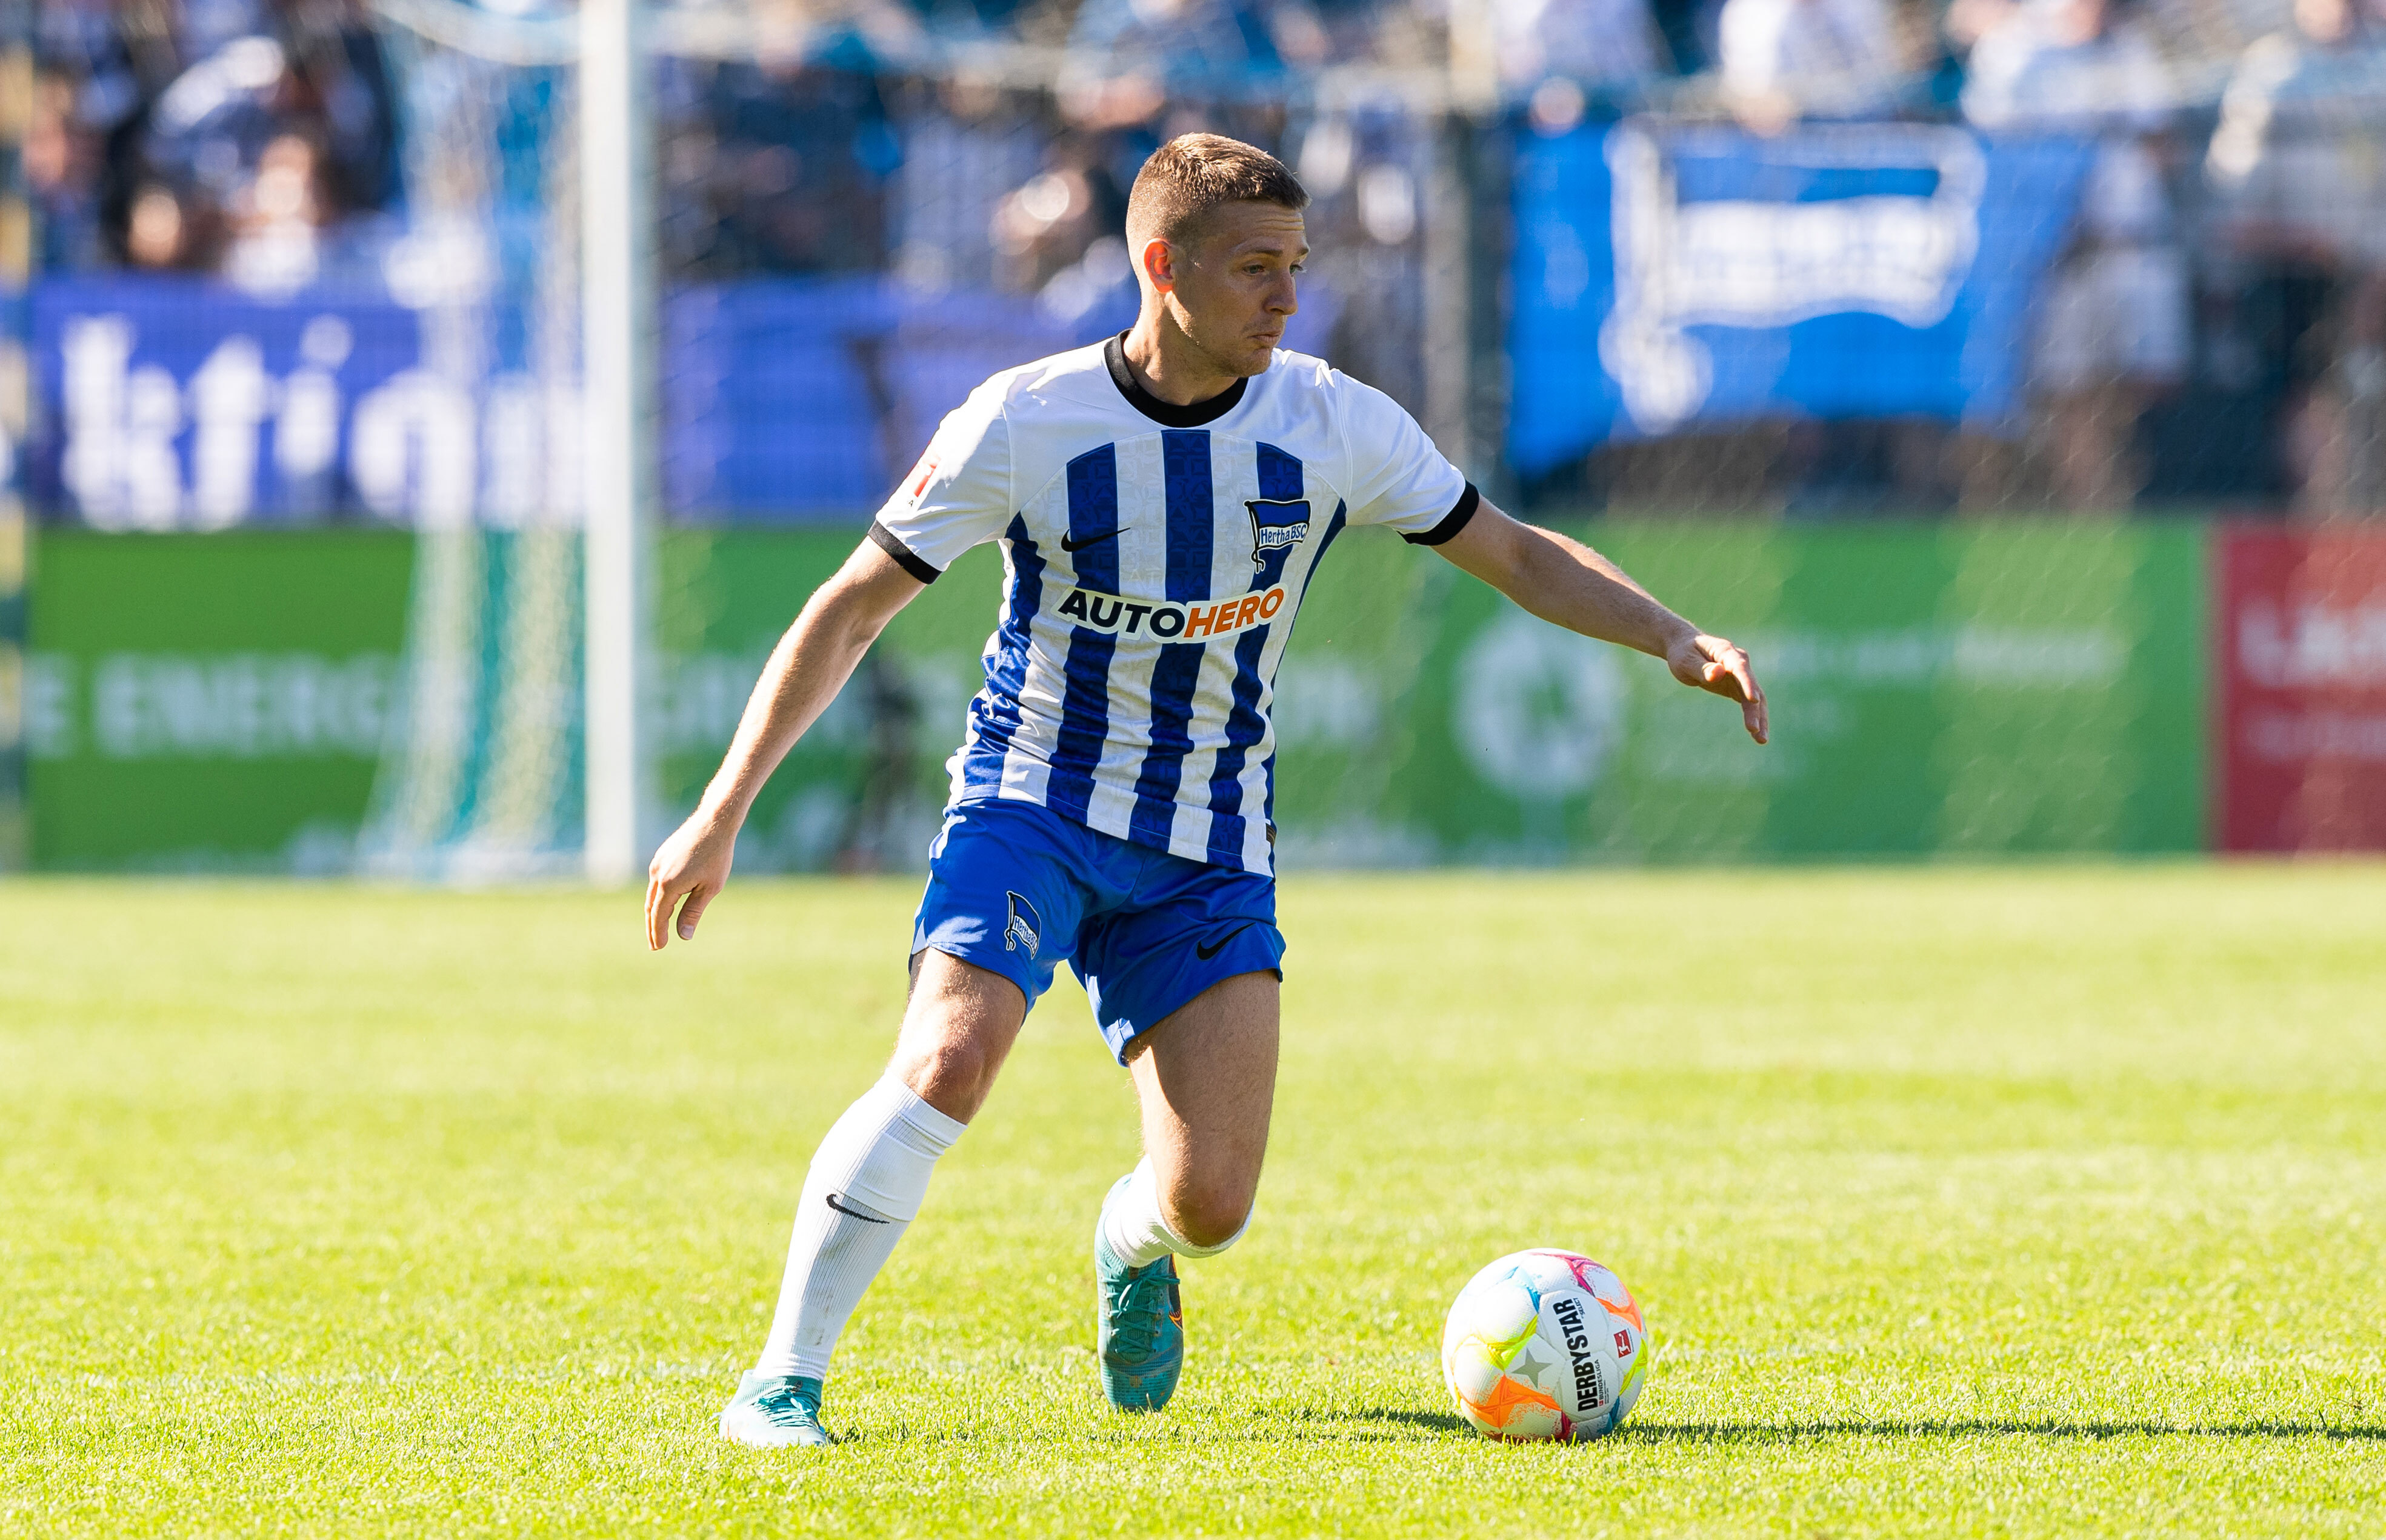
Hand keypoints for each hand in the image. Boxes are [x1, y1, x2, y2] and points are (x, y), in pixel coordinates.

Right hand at [645, 807, 739, 949]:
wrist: (714, 822)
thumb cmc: (717, 856)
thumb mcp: (709, 888)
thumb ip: (693, 912)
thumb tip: (683, 935)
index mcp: (669, 884)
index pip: (658, 916)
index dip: (658, 933)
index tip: (659, 947)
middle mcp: (657, 874)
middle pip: (651, 907)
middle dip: (653, 926)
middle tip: (655, 944)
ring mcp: (657, 863)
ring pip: (651, 894)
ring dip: (654, 912)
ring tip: (658, 927)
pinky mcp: (661, 856)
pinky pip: (655, 881)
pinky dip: (657, 896)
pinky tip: (663, 903)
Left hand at [1667, 632, 1768, 744]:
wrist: (1684, 648)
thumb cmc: (1683, 653)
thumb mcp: (1685, 661)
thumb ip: (1702, 668)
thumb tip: (1717, 673)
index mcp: (1726, 652)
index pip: (1740, 668)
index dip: (1747, 683)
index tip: (1753, 699)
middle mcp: (1738, 662)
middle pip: (1752, 687)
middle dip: (1755, 709)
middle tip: (1754, 730)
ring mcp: (1740, 675)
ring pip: (1755, 698)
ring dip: (1759, 718)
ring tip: (1761, 740)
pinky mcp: (1737, 687)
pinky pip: (1749, 703)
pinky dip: (1753, 717)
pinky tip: (1756, 735)